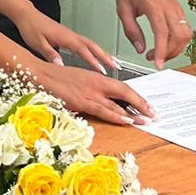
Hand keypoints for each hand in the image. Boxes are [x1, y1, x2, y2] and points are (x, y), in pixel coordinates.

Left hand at [13, 9, 115, 76]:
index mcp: (65, 37)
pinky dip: (95, 50)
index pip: (83, 50)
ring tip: (114, 62)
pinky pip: (86, 44)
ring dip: (103, 53)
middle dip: (106, 56)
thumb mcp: (38, 44)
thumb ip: (50, 54)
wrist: (27, 15)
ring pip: (91, 44)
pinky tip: (98, 56)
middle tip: (116, 66)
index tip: (102, 70)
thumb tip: (61, 65)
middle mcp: (71, 35)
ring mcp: (71, 35)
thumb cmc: (32, 28)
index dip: (93, 61)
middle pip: (93, 46)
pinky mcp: (69, 36)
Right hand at [34, 61, 153, 126]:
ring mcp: (90, 92)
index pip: (123, 87)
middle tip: (154, 114)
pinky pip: (104, 109)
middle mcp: (97, 83)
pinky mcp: (82, 101)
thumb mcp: (80, 81)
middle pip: (126, 92)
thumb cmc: (58, 79)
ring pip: (118, 103)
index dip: (137, 97)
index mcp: (98, 77)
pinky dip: (117, 116)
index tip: (147, 105)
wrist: (41, 74)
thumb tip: (106, 101)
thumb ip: (93, 90)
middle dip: (142, 104)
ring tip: (146, 121)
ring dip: (134, 113)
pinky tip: (127, 121)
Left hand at [113, 0, 191, 66]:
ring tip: (160, 52)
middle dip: (169, 53)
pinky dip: (179, 41)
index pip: (162, 32)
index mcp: (153, 6)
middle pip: (179, 36)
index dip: (161, 50)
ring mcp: (176, 8)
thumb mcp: (122, 10)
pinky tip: (166, 43)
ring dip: (176, 48)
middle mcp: (169, 7)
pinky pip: (186, 29)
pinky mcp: (179, 10)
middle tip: (154, 58)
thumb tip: (141, 49)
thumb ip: (131, 31)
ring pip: (186, 34)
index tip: (157, 64)